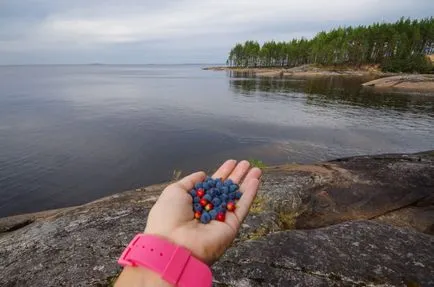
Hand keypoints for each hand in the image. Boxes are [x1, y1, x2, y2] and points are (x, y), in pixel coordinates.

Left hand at [144, 159, 261, 264]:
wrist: (174, 244)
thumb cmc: (168, 217)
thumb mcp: (174, 191)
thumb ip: (190, 181)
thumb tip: (203, 174)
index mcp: (194, 203)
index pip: (211, 185)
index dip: (222, 173)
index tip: (231, 162)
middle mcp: (209, 211)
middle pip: (226, 190)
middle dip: (236, 176)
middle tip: (246, 163)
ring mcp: (221, 219)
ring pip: (237, 197)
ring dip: (247, 183)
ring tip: (256, 169)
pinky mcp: (231, 226)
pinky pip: (242, 207)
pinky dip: (250, 194)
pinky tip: (256, 180)